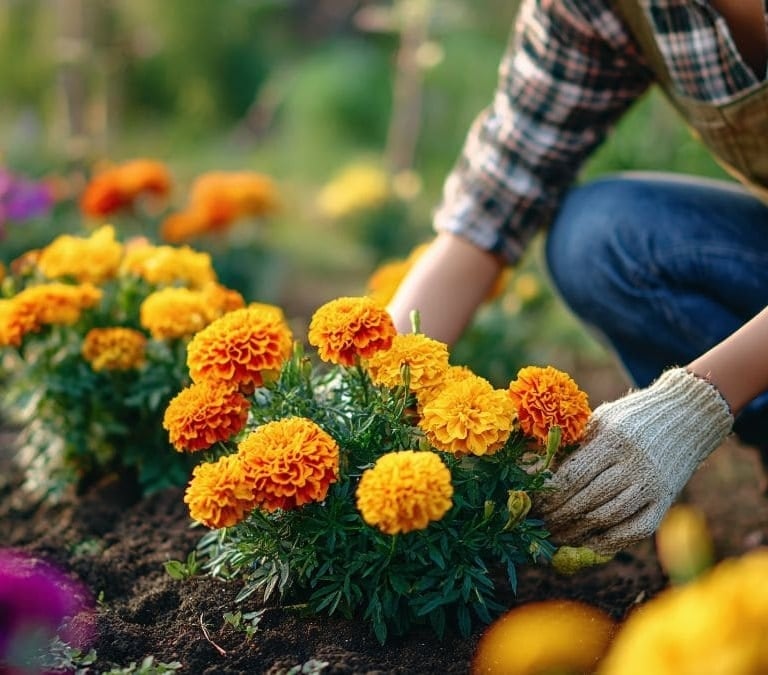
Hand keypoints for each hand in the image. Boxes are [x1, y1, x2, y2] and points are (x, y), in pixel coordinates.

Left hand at [535, 368, 732, 554]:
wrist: (687, 415)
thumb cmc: (632, 416)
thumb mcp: (601, 420)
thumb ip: (574, 444)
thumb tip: (536, 470)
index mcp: (614, 440)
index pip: (574, 475)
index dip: (550, 494)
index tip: (533, 503)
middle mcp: (635, 464)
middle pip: (588, 499)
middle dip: (559, 515)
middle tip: (540, 523)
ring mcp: (653, 485)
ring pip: (609, 517)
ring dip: (578, 531)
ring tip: (557, 535)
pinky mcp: (666, 501)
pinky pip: (637, 529)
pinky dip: (612, 541)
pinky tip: (589, 544)